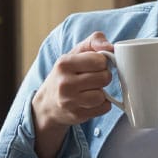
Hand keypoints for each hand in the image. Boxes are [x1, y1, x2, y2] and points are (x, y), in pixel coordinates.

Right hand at [32, 32, 114, 157]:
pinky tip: (91, 100)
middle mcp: (65, 84)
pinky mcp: (77, 115)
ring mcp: (70, 102)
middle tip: (94, 78)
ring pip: (103, 95)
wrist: (47, 104)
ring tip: (91, 89)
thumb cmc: (65, 74)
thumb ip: (94, 41)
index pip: (99, 60)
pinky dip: (102, 104)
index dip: (102, 62)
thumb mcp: (75, 52)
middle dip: (103, 77)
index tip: (95, 65)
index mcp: (64, 64)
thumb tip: (110, 46)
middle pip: (104, 78)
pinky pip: (104, 108)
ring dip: (102, 92)